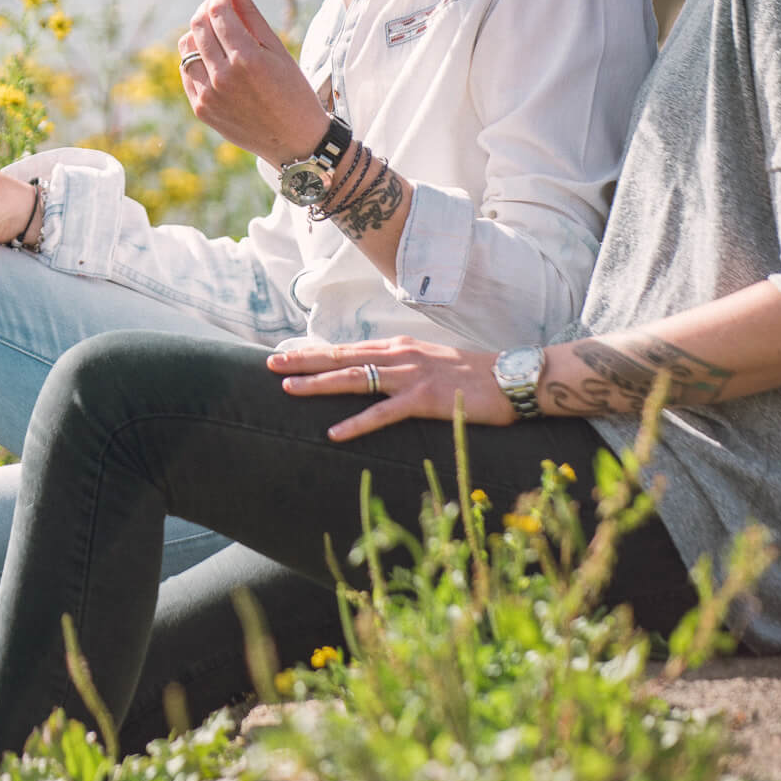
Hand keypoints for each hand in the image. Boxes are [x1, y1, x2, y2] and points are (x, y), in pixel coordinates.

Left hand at [178, 0, 327, 166]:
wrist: (294, 141)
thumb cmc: (293, 91)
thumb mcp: (278, 51)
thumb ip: (252, 16)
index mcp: (247, 59)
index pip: (218, 11)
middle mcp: (223, 77)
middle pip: (197, 25)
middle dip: (208, 7)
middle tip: (221, 4)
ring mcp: (209, 95)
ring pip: (186, 47)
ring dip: (199, 32)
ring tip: (219, 32)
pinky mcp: (201, 108)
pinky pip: (186, 71)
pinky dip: (196, 58)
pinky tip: (214, 57)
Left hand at [267, 337, 517, 438]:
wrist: (510, 378)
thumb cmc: (471, 375)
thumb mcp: (429, 362)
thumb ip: (401, 366)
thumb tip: (374, 373)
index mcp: (399, 347)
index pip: (347, 348)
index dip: (313, 351)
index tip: (284, 352)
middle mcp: (399, 355)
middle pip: (341, 357)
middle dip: (303, 360)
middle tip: (270, 363)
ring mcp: (411, 376)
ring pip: (355, 378)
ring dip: (319, 384)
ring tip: (288, 388)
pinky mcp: (424, 399)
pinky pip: (383, 413)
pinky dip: (356, 423)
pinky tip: (333, 432)